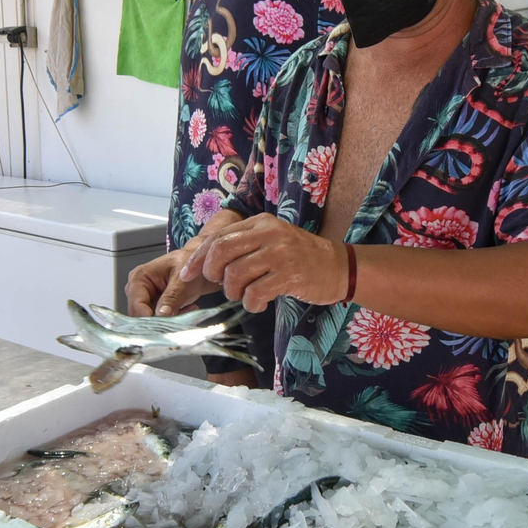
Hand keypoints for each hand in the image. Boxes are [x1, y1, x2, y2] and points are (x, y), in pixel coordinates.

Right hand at [125, 241, 218, 315]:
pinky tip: (186, 309)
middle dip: (160, 320)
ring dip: (169, 320)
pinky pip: (159, 321)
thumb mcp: (182, 281)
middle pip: (140, 316)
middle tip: (180, 317)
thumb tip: (162, 315)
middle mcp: (137, 290)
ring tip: (186, 308)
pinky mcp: (153, 307)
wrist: (197, 266)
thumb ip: (171, 297)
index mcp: (139, 278)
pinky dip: (173, 319)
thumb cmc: (188, 265)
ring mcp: (145, 300)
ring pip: (150, 321)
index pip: (137, 305)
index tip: (166, 324)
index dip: (149, 318)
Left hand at [180, 214, 347, 312]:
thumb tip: (206, 261)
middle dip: (212, 274)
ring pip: (235, 274)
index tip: (187, 274)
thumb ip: (244, 245)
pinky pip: (255, 293)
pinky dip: (251, 304)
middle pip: (221, 252)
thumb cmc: (300, 257)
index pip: (218, 237)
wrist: (339, 266)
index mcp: (261, 223)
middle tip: (220, 285)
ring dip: (233, 292)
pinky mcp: (289, 275)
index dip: (198, 258)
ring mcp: (280, 253)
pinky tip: (258, 304)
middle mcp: (269, 233)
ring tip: (244, 295)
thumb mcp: (272, 240)